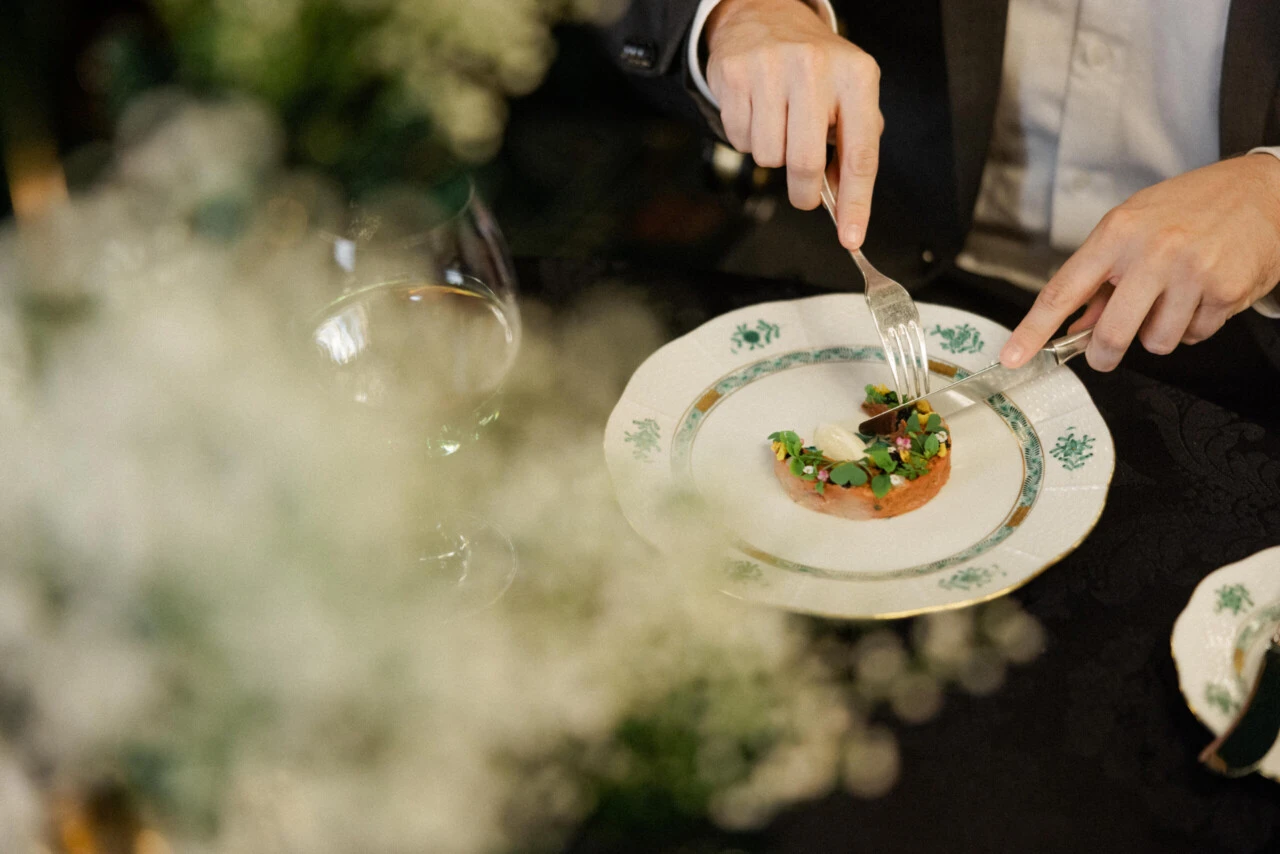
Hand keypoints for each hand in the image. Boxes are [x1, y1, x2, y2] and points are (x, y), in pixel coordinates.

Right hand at [705, 0, 881, 248]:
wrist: (764, 17)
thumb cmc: (814, 68)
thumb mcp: (849, 94)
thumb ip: (853, 145)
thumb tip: (842, 200)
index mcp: (857, 76)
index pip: (859, 154)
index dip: (856, 203)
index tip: (851, 236)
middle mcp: (816, 67)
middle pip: (805, 163)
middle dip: (803, 191)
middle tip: (804, 193)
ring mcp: (771, 68)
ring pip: (768, 156)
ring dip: (773, 156)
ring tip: (780, 127)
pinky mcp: (735, 74)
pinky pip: (739, 140)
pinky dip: (748, 139)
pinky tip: (757, 112)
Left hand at [1001, 154, 1279, 370]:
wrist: (1264, 189)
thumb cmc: (1192, 207)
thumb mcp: (1135, 226)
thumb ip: (1102, 277)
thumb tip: (1074, 325)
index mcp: (1117, 233)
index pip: (1062, 290)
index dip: (1033, 330)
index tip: (1012, 357)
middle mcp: (1152, 252)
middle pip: (1112, 334)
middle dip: (1105, 354)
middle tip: (1105, 353)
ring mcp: (1191, 272)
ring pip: (1156, 342)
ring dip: (1159, 334)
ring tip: (1173, 300)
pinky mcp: (1225, 290)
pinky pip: (1195, 336)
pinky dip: (1194, 325)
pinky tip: (1202, 295)